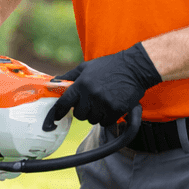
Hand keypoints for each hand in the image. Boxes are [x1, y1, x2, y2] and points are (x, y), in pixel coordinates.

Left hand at [46, 43, 160, 129]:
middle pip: (79, 115)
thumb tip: (54, 82)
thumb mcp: (86, 67)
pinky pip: (105, 122)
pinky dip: (107, 118)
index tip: (55, 117)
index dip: (58, 112)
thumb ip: (69, 76)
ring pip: (92, 120)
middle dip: (83, 111)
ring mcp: (104, 103)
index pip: (64, 103)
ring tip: (102, 102)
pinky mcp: (116, 110)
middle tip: (90, 103)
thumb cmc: (109, 66)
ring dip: (95, 114)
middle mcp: (91, 95)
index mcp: (81, 84)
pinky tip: (111, 106)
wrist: (134, 68)